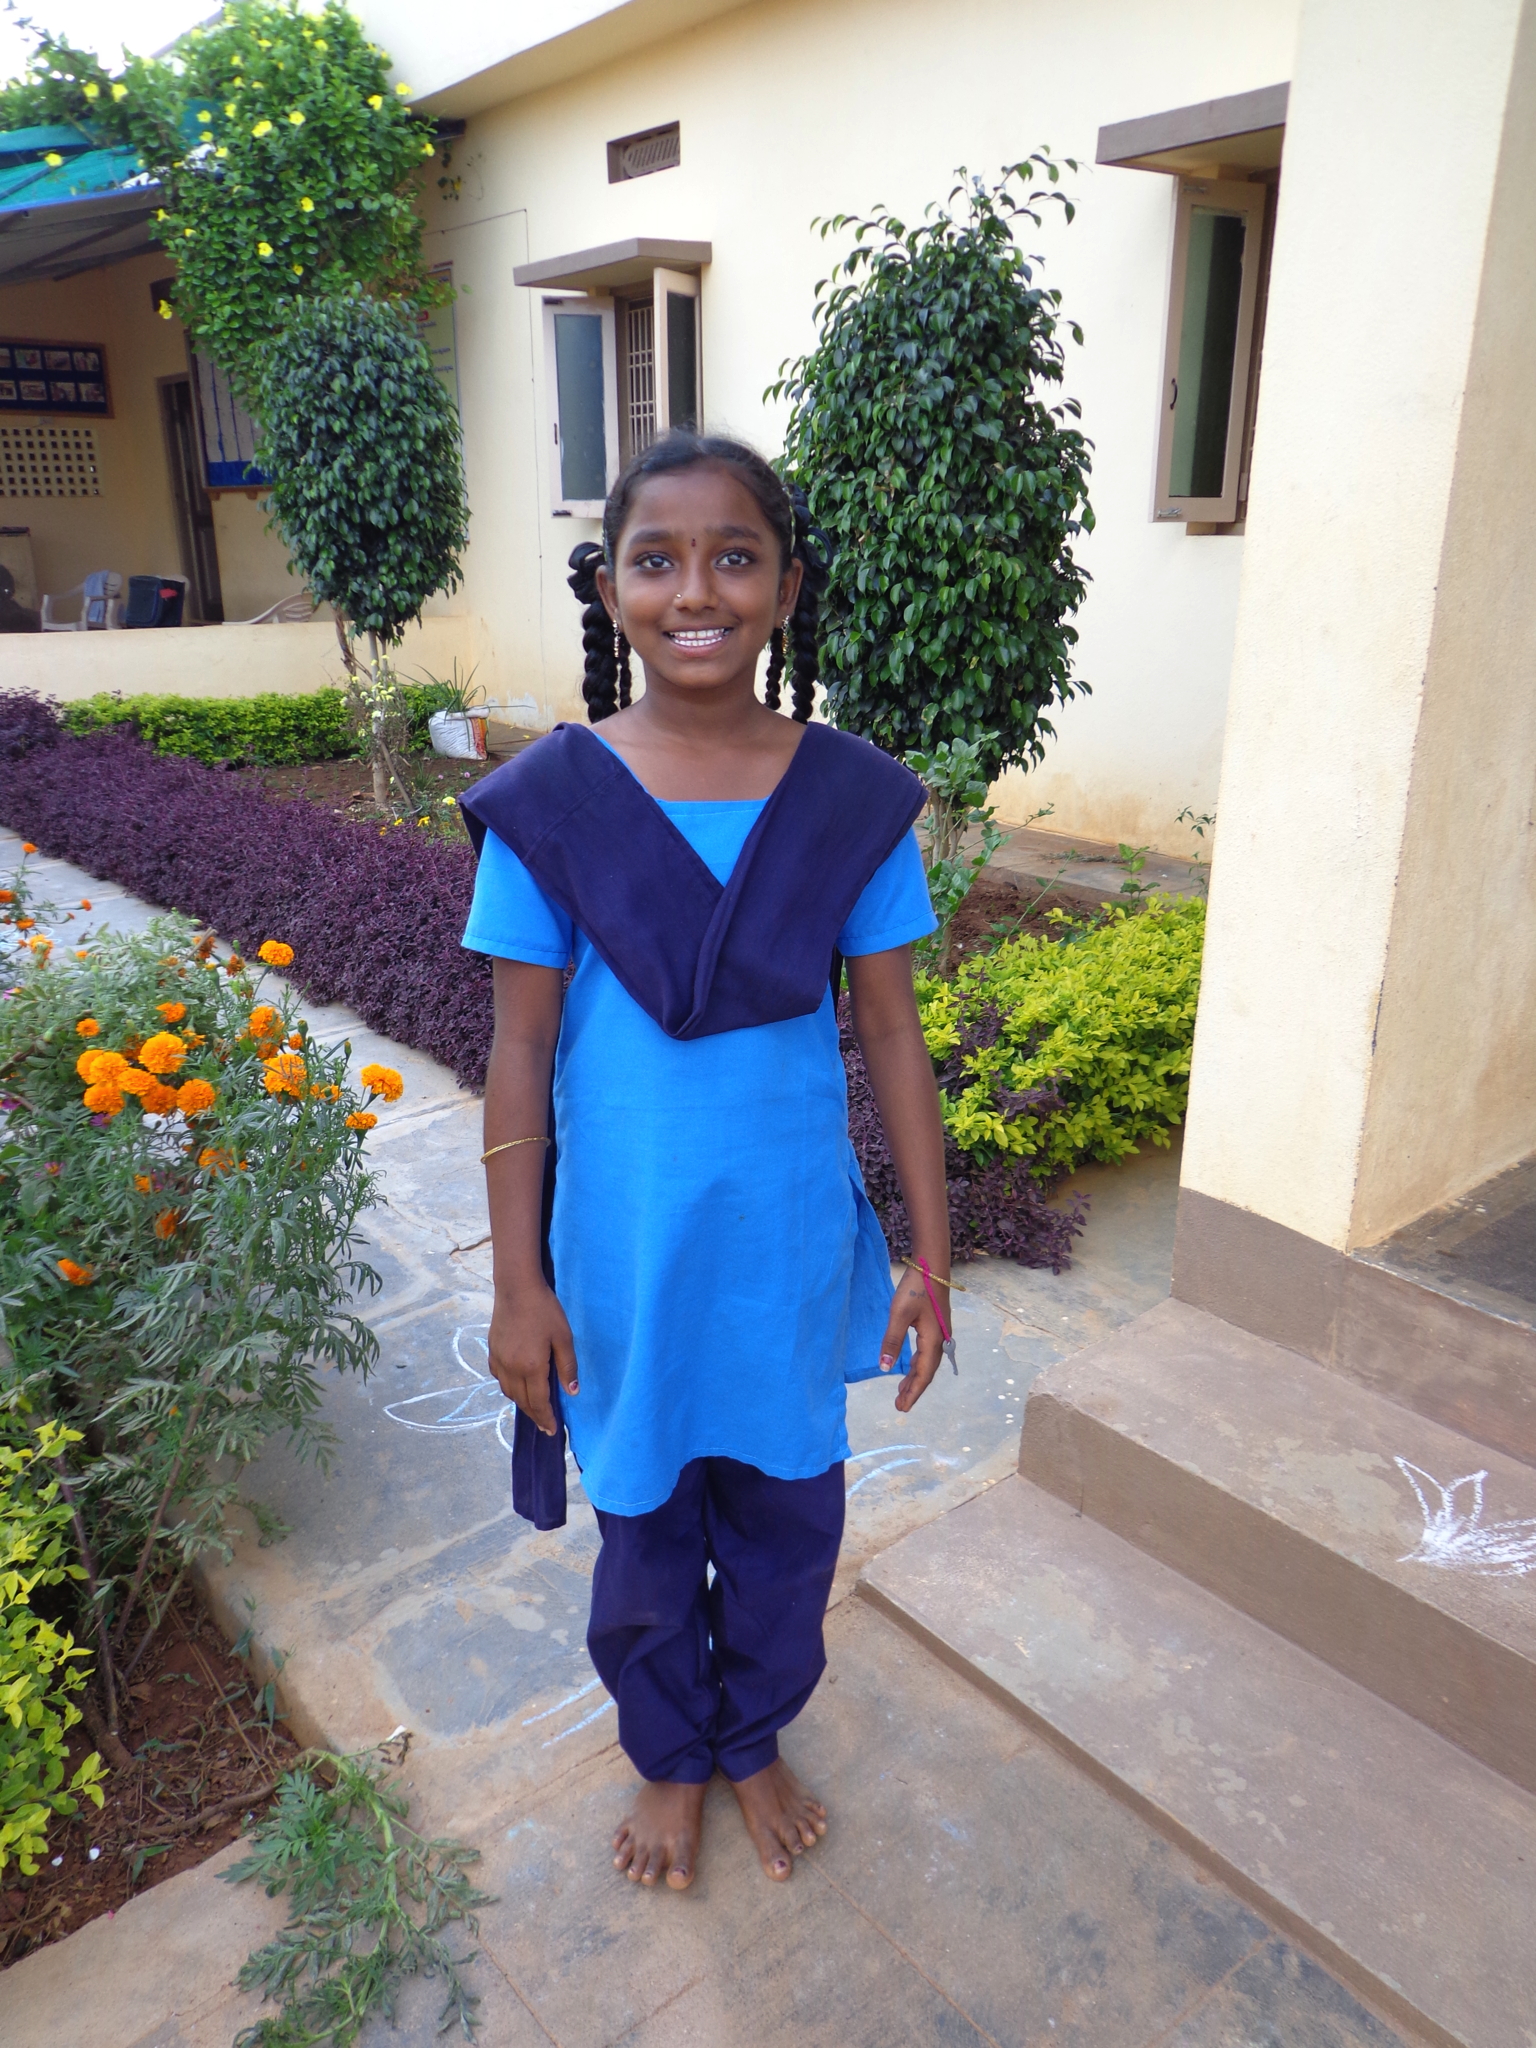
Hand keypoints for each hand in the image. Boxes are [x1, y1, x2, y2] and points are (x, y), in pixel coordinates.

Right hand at [488, 1279, 577, 1435]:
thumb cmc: (544, 1310)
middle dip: (535, 1415)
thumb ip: (567, 1367)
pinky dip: (509, 1387)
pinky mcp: (492, 1351)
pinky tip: (517, 1384)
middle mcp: (511, 1369)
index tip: (552, 1431)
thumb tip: (572, 1392)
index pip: (539, 1402)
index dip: (546, 1419)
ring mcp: (499, 1360)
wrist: (516, 1288)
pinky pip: (499, 1378)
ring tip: (534, 1406)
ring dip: (521, 1402)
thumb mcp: (564, 1337)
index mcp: (531, 1367)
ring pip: (508, 1391)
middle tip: (545, 1424)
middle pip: (522, 1401)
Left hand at [877, 1270, 947, 1412]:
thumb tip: (885, 1367)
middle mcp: (940, 1340)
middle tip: (899, 1406)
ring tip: (902, 1391)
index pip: (923, 1374)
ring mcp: (940, 1333)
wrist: (932, 1266)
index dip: (913, 1392)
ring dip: (915, 1378)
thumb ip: (892, 1341)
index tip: (901, 1408)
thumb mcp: (900, 1314)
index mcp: (933, 1340)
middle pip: (927, 1372)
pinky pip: (927, 1353)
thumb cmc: (916, 1288)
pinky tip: (910, 1366)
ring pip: (927, 1363)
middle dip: (914, 1389)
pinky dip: (918, 1365)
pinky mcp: (936, 1326)